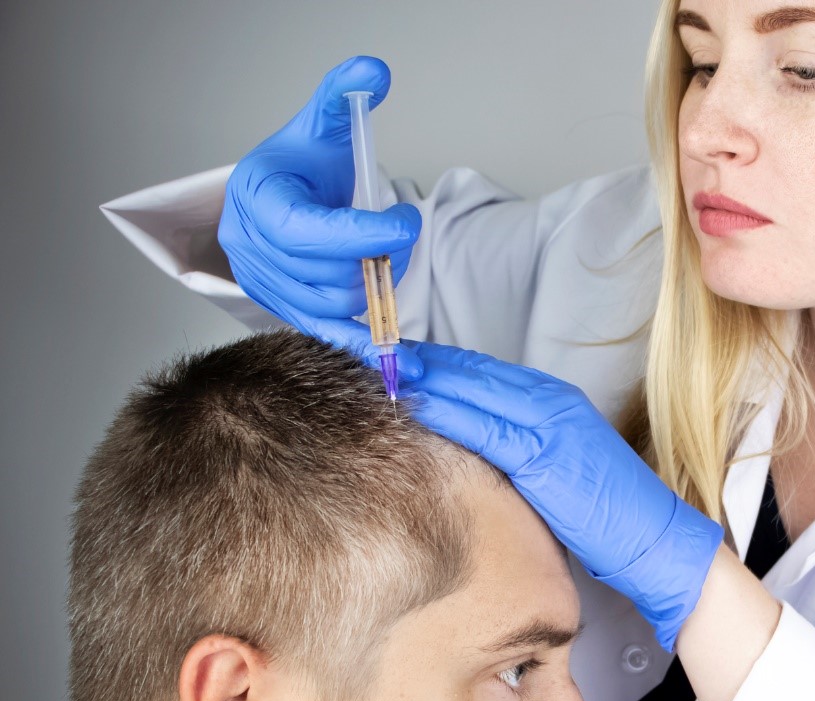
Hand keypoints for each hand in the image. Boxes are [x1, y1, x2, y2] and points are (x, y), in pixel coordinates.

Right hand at [218, 55, 423, 376]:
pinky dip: (363, 344)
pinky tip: (402, 362)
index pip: (308, 232)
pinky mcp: (286, 310)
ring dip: (375, 285)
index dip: (363, 235)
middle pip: (326, 272)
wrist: (280, 196)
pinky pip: (327, 334)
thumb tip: (374, 70)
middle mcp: (251, 248)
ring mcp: (265, 285)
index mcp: (256, 199)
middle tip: (404, 232)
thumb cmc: (301, 164)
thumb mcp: (320, 126)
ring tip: (389, 254)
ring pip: (333, 303)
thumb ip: (343, 96)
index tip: (409, 221)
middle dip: (377, 257)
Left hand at [407, 342, 723, 651]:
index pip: (483, 371)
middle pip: (473, 370)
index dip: (436, 362)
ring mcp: (551, 424)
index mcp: (556, 401)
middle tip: (369, 348)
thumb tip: (473, 446)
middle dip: (421, 360)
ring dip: (425, 377)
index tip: (393, 357)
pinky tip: (412, 405)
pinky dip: (446, 411)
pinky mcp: (546, 455)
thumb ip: (522, 447)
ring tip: (379, 367)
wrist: (656, 540)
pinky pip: (485, 426)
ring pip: (475, 389)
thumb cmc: (610, 515)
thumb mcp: (561, 470)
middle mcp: (553, 402)